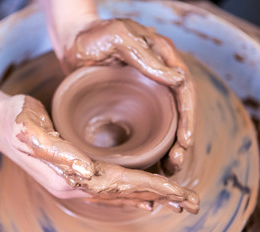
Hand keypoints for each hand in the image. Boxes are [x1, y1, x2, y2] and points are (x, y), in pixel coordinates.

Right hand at [0, 95, 197, 212]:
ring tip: (178, 200)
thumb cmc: (16, 121)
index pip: (118, 183)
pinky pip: (110, 189)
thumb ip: (57, 152)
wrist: (0, 123)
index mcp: (69, 174)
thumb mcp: (31, 130)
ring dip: (150, 196)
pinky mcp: (76, 174)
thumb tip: (86, 171)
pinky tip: (145, 196)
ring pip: (120, 193)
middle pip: (125, 193)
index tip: (179, 190)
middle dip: (160, 196)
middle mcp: (75, 183)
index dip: (150, 186)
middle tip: (192, 202)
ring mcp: (75, 181)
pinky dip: (131, 194)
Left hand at [62, 19, 195, 173]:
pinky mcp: (134, 101)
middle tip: (176, 163)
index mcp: (162, 57)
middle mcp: (159, 75)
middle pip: (179, 111)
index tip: (185, 141)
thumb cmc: (92, 36)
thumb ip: (146, 57)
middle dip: (181, 139)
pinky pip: (149, 123)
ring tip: (170, 167)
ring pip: (166, 121)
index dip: (187, 117)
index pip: (184, 90)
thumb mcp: (118, 39)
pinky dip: (153, 142)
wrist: (72, 42)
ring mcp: (147, 89)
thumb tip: (178, 79)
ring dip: (171, 145)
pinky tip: (153, 160)